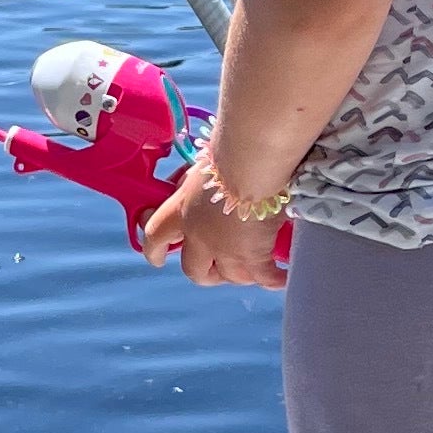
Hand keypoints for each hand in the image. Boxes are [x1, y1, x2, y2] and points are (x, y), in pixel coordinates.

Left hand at [140, 163, 287, 287]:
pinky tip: (280, 277)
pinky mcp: (253, 255)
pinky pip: (263, 276)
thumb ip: (188, 182)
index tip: (156, 259)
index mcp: (180, 211)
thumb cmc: (225, 154)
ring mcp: (226, 250)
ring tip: (252, 270)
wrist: (252, 162)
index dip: (153, 251)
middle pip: (194, 270)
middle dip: (204, 272)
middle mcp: (199, 236)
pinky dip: (272, 278)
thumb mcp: (197, 167)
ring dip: (239, 274)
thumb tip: (181, 184)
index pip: (155, 236)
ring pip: (229, 276)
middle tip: (216, 268)